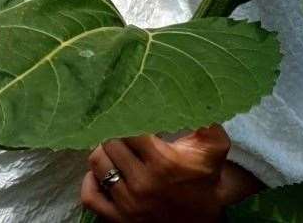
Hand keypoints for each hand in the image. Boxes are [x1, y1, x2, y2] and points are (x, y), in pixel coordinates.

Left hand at [80, 125, 253, 221]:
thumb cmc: (205, 181)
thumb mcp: (213, 149)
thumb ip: (204, 120)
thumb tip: (190, 92)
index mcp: (163, 162)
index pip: (127, 127)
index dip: (125, 116)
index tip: (127, 110)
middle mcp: (142, 183)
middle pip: (109, 142)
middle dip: (114, 132)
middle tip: (119, 128)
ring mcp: (128, 204)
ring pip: (97, 163)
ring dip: (102, 152)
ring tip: (112, 147)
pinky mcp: (118, 220)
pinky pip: (89, 195)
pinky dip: (90, 181)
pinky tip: (100, 173)